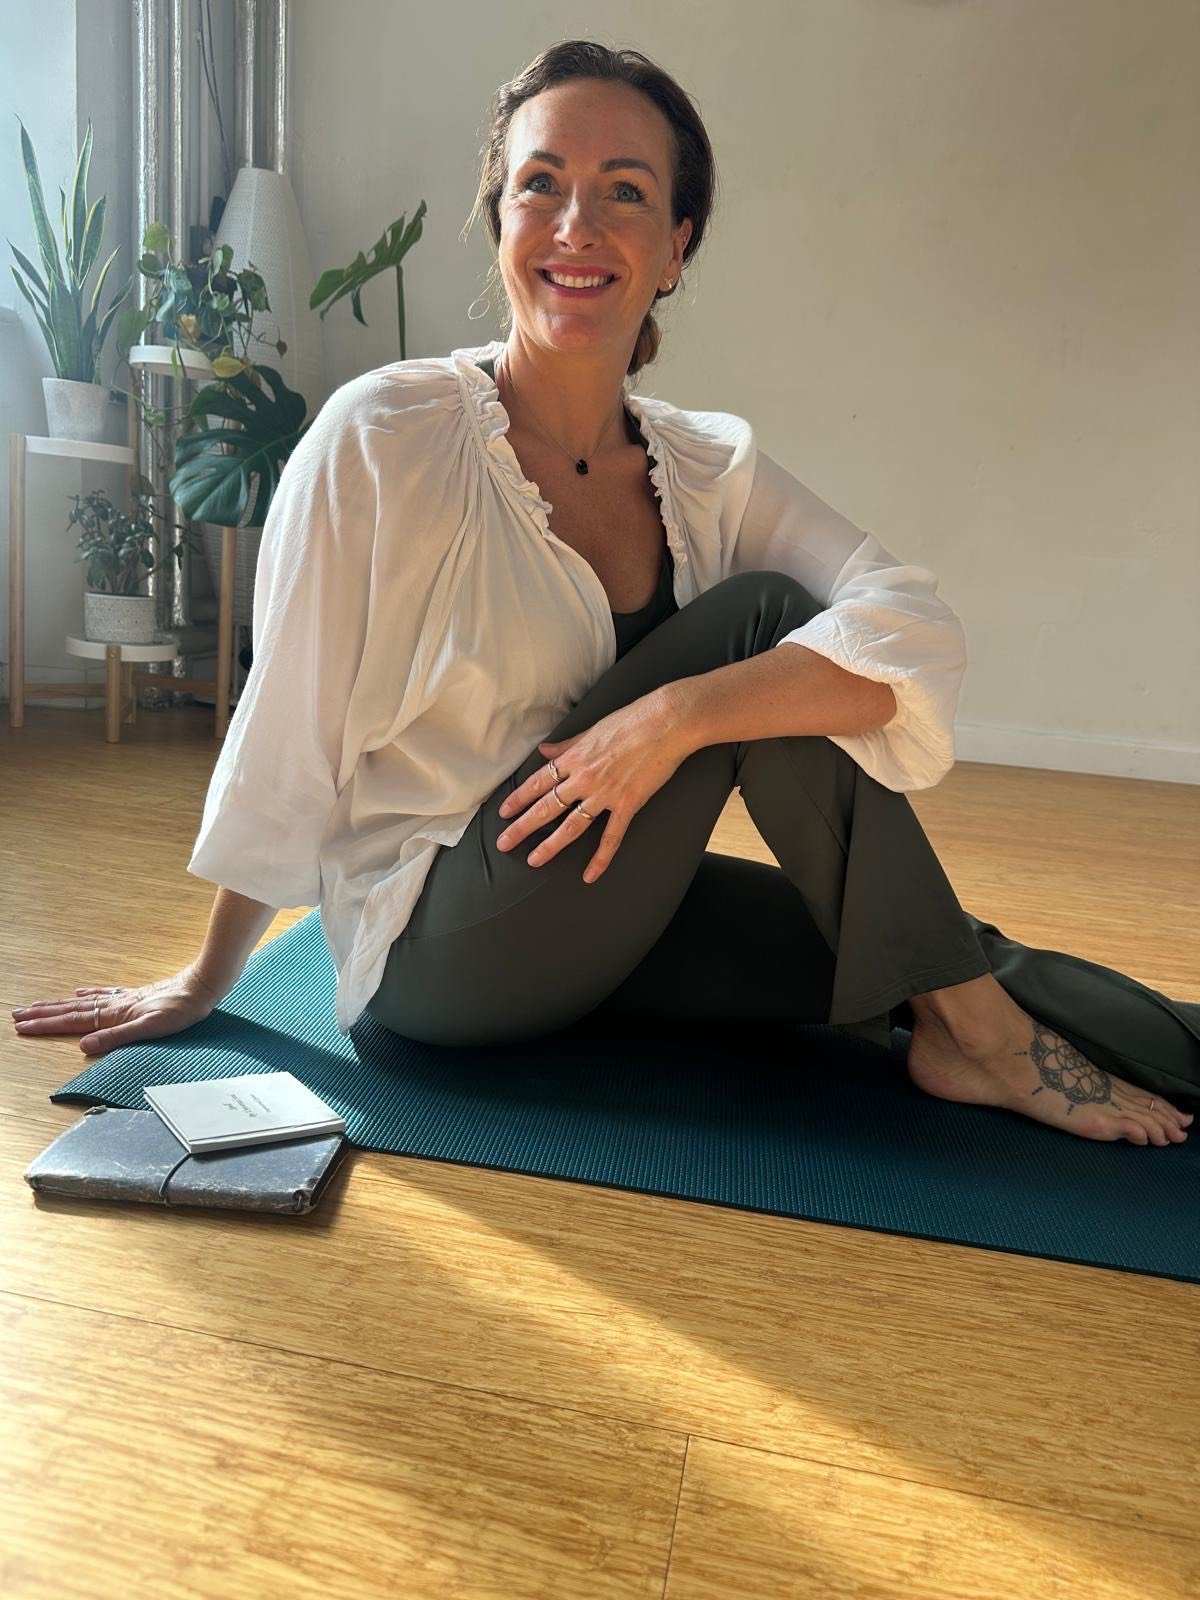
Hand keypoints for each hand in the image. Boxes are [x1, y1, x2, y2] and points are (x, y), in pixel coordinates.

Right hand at [11, 964, 221, 1057]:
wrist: (203, 986)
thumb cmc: (181, 1010)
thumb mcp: (150, 1029)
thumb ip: (116, 1037)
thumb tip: (84, 1046)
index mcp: (115, 1014)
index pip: (73, 1022)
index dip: (46, 1026)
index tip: (22, 1027)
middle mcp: (115, 1005)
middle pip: (71, 1010)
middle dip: (43, 1014)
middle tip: (16, 1015)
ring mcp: (124, 999)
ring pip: (83, 1003)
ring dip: (58, 1005)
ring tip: (37, 1005)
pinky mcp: (136, 995)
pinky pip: (104, 995)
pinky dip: (88, 995)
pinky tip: (81, 993)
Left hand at [495, 689, 691, 882]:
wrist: (665, 723)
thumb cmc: (631, 720)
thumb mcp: (591, 729)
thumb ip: (565, 745)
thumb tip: (544, 751)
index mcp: (573, 758)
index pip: (537, 783)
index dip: (518, 799)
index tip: (503, 813)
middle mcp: (583, 779)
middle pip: (546, 807)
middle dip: (522, 827)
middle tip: (504, 843)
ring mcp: (604, 794)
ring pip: (571, 826)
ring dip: (550, 845)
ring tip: (534, 860)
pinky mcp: (627, 804)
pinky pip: (611, 836)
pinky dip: (600, 858)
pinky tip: (590, 875)